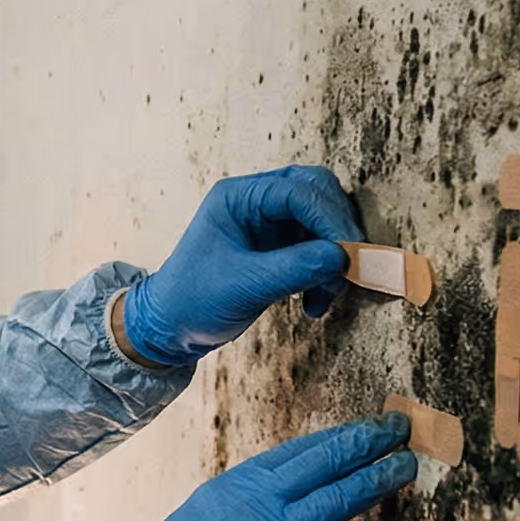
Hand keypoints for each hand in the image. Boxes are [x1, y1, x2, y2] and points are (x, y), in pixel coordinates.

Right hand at [89, 414, 413, 520]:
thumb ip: (239, 508)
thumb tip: (273, 504)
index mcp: (234, 487)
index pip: (296, 451)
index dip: (335, 437)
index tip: (362, 427)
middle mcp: (257, 503)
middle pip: (324, 461)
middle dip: (367, 441)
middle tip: (399, 429)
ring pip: (340, 497)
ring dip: (379, 478)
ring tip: (408, 465)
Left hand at [121, 165, 358, 365]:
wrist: (171, 329)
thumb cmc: (193, 300)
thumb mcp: (244, 285)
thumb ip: (295, 268)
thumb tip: (342, 257)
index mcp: (238, 197)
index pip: (298, 191)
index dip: (329, 218)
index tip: (348, 252)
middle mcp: (256, 203)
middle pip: (316, 194)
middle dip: (336, 230)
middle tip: (347, 266)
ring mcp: (268, 224)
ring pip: (321, 223)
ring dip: (332, 258)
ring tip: (324, 296)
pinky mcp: (278, 249)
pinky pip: (316, 249)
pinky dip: (323, 274)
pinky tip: (313, 304)